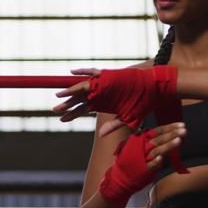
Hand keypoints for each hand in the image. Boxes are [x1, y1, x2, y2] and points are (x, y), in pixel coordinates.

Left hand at [55, 66, 178, 137]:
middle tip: (54, 110)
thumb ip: (113, 125)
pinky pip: (93, 73)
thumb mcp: (127, 119)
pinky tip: (72, 72)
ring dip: (71, 92)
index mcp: (101, 105)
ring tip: (59, 96)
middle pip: (79, 100)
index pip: (82, 110)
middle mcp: (99, 95)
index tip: (61, 119)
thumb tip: (100, 135)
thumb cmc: (140, 104)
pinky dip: (83, 72)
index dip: (72, 115)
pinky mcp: (108, 76)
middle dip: (67, 105)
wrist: (152, 89)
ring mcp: (102, 85)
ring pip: (82, 89)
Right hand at [98, 122, 185, 205]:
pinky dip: (155, 162)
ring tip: (179, 141)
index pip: (157, 131)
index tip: (182, 124)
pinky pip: (150, 165)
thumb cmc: (132, 159)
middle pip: (158, 139)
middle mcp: (141, 147)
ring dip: (167, 145)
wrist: (121, 176)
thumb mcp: (139, 146)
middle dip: (172, 134)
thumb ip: (152, 140)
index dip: (169, 127)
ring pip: (156, 150)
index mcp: (141, 139)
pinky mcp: (143, 170)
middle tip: (184, 130)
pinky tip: (161, 159)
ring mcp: (142, 158)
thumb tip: (168, 133)